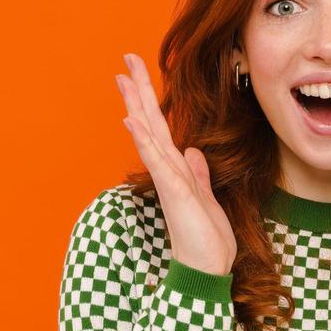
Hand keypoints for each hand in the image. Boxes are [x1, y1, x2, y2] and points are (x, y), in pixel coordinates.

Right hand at [116, 52, 236, 277]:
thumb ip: (198, 174)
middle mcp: (168, 170)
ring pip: (149, 135)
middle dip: (139, 90)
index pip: (160, 128)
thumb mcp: (207, 198)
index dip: (149, 100)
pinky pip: (156, 160)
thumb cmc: (206, 240)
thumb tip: (193, 152)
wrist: (207, 270)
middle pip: (150, 122)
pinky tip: (131, 120)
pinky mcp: (174, 192)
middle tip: (125, 61)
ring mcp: (168, 180)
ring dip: (136, 105)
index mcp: (176, 170)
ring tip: (124, 79)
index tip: (138, 73)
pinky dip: (143, 140)